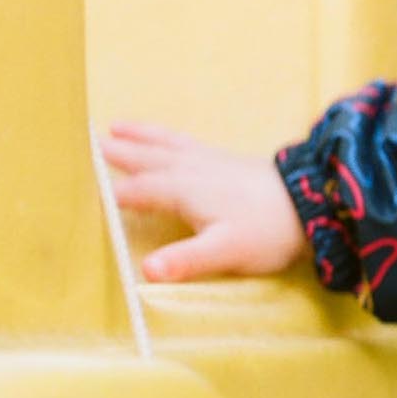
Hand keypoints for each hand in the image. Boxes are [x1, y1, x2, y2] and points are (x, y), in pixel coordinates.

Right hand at [102, 122, 307, 282]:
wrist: (316, 202)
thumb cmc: (269, 231)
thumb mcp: (226, 251)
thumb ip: (186, 260)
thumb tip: (145, 272)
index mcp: (184, 190)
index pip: (138, 192)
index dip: (112, 195)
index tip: (80, 195)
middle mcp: (193, 170)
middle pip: (147, 160)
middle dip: (119, 153)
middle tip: (88, 143)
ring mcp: (212, 161)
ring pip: (167, 146)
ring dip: (141, 138)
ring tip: (117, 126)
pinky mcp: (229, 160)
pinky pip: (187, 143)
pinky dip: (169, 138)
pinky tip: (170, 140)